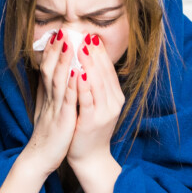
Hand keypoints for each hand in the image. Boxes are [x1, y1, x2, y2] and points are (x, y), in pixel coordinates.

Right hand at [23, 28, 78, 173]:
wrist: (39, 159)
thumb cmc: (46, 136)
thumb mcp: (46, 111)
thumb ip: (46, 95)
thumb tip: (47, 79)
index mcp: (47, 97)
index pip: (48, 70)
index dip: (52, 52)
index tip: (57, 34)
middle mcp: (49, 100)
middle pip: (51, 70)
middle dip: (56, 50)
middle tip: (62, 30)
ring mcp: (55, 109)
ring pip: (59, 81)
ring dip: (64, 62)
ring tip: (69, 43)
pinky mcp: (63, 120)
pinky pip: (68, 100)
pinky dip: (72, 86)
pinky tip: (78, 72)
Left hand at [67, 32, 125, 168]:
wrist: (89, 157)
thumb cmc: (89, 129)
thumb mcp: (96, 105)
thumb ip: (95, 87)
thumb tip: (87, 64)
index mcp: (114, 97)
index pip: (108, 70)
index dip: (100, 53)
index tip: (91, 36)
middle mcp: (112, 103)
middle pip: (104, 73)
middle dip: (94, 53)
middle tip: (85, 35)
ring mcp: (103, 112)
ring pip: (97, 83)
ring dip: (89, 64)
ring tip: (82, 47)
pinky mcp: (91, 120)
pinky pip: (87, 100)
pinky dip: (83, 85)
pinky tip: (77, 73)